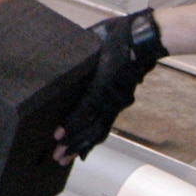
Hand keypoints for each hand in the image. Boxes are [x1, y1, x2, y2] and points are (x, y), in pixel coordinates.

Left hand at [55, 8, 167, 162]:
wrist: (140, 38)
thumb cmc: (115, 36)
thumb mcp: (91, 42)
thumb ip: (76, 55)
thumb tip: (55, 55)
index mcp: (102, 82)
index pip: (86, 109)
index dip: (72, 124)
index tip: (57, 135)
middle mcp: (109, 97)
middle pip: (90, 127)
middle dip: (73, 143)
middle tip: (56, 156)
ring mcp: (115, 102)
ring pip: (97, 131)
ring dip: (81, 146)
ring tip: (64, 159)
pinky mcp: (117, 104)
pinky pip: (105, 126)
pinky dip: (93, 139)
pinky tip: (84, 151)